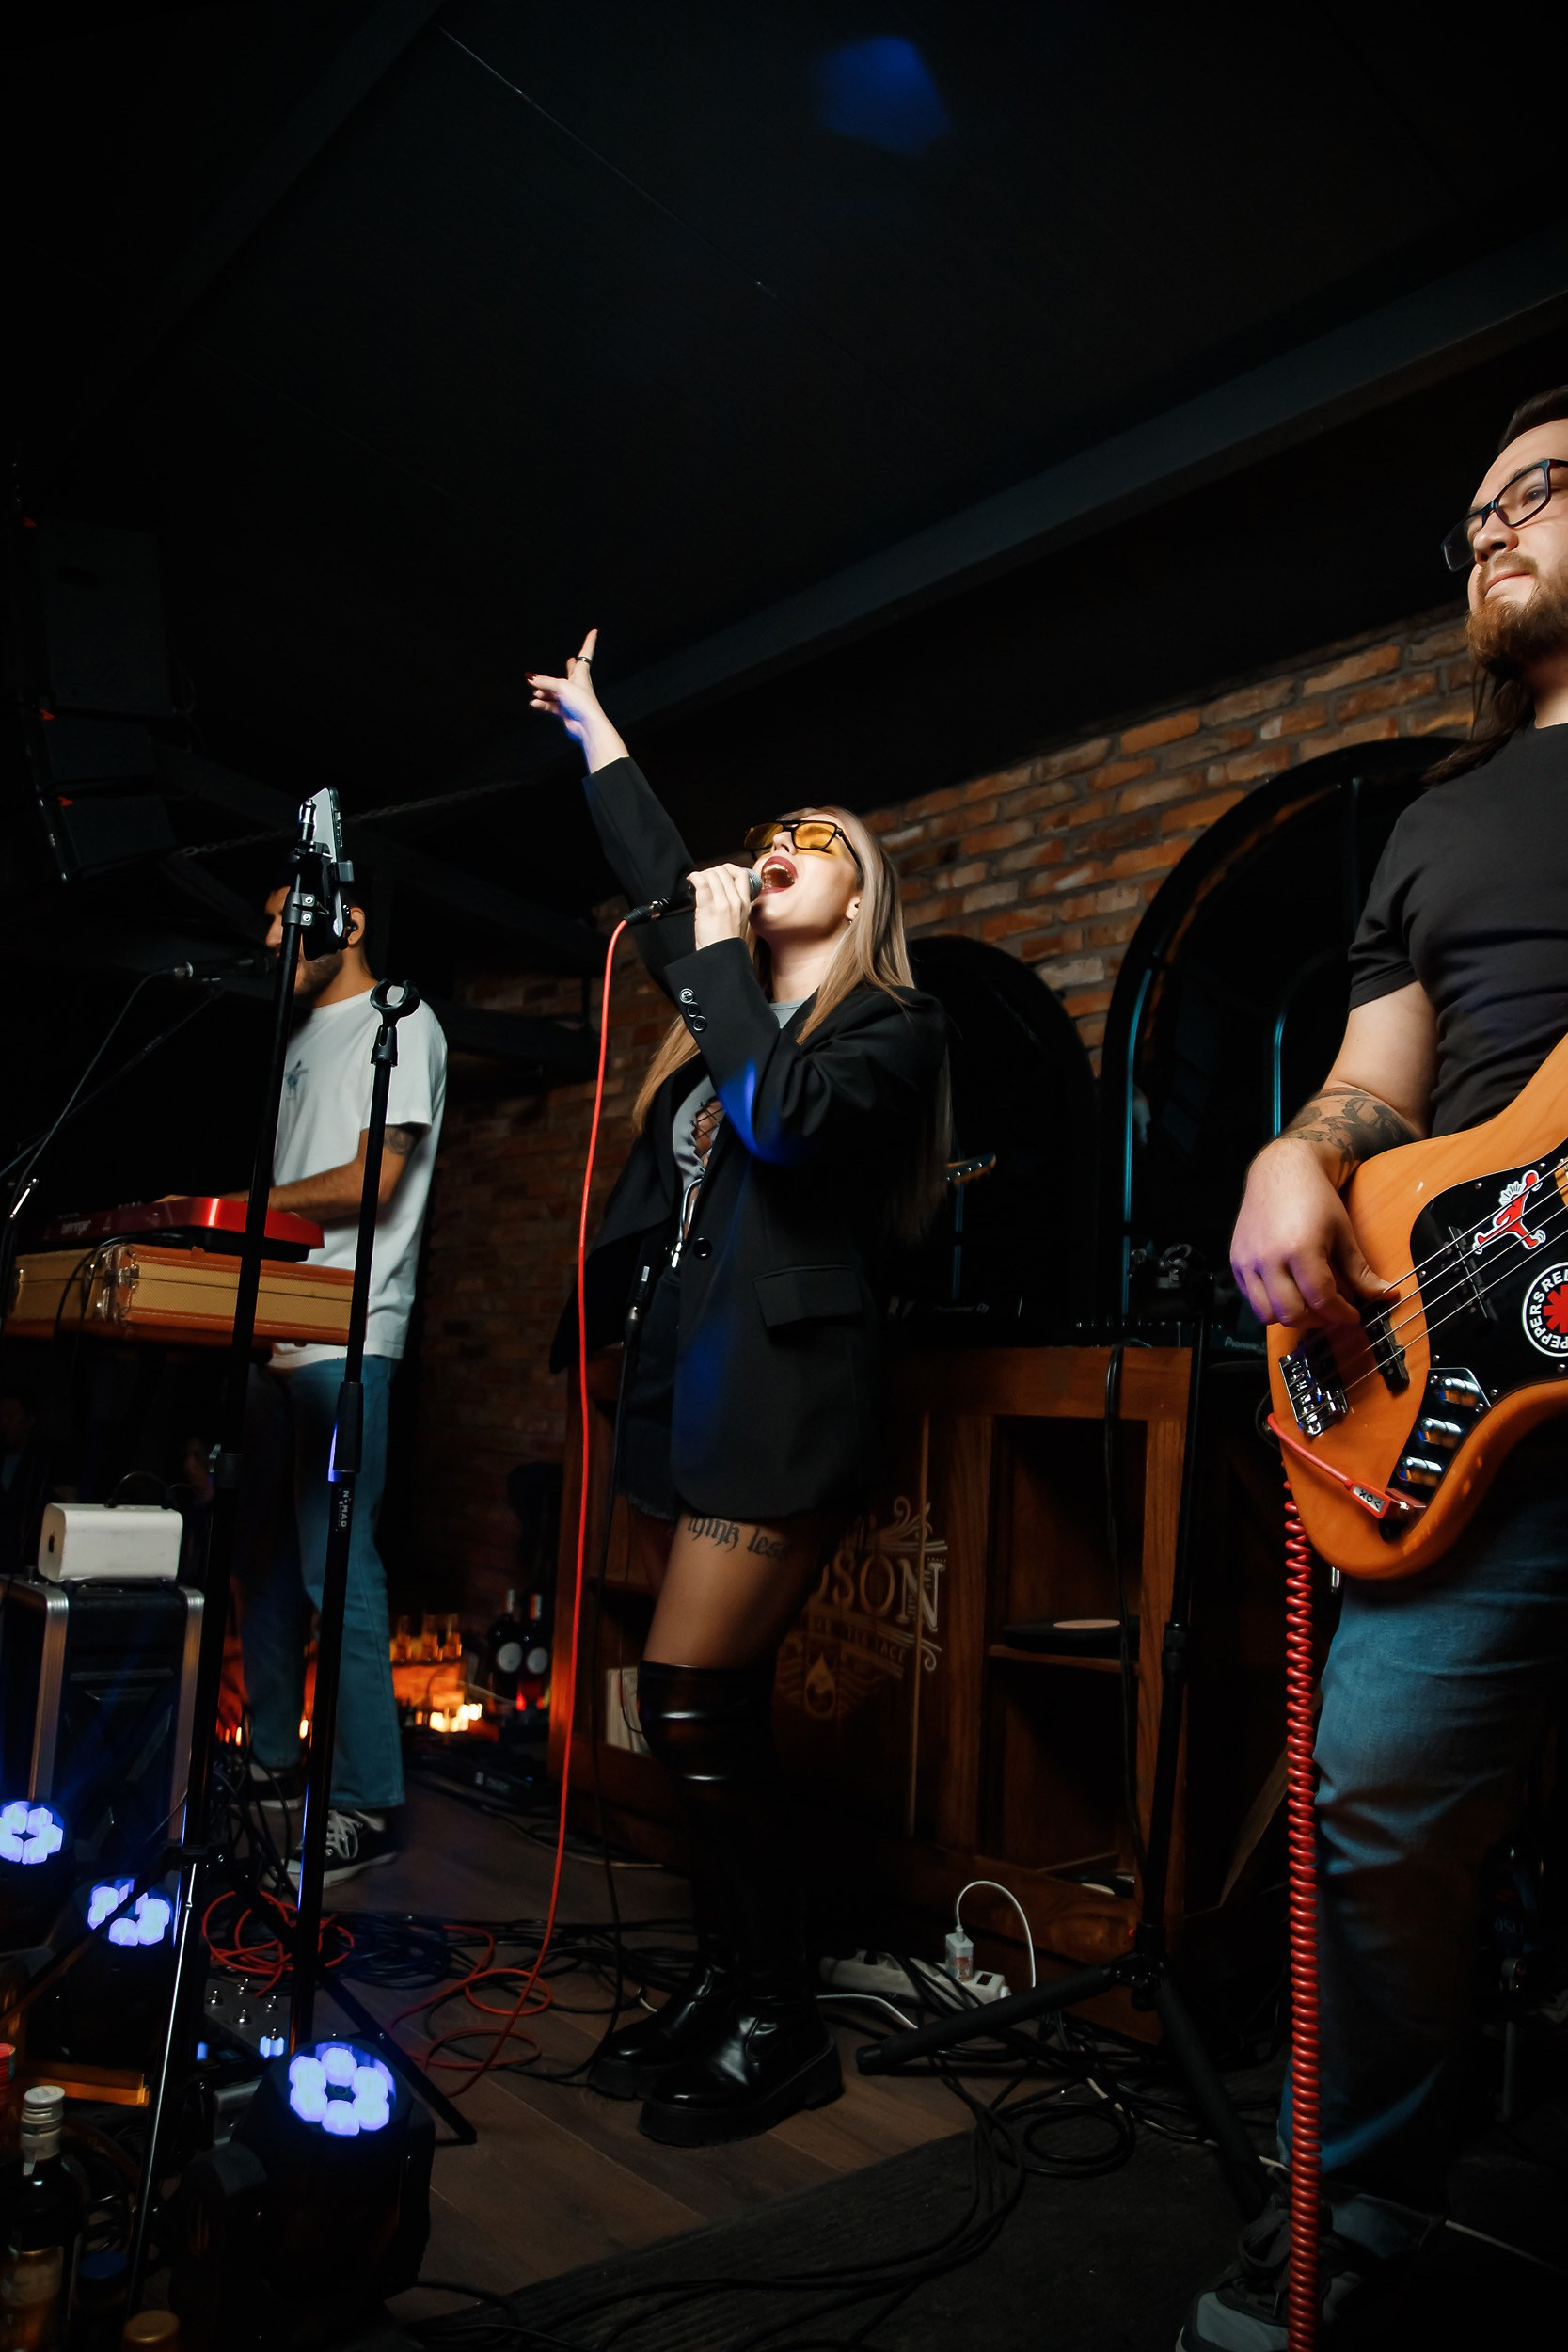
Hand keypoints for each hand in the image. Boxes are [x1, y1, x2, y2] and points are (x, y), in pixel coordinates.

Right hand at [527, 628, 625, 769]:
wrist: (586, 725)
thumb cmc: (580, 702)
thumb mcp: (560, 686)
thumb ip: (544, 681)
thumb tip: (530, 678)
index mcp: (581, 674)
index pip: (585, 653)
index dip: (589, 642)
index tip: (594, 631)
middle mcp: (576, 685)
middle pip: (570, 673)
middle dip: (569, 667)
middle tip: (569, 660)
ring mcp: (571, 699)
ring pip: (555, 691)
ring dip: (544, 691)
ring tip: (535, 692)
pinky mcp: (565, 712)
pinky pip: (551, 705)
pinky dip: (543, 703)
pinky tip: (534, 703)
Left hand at [690, 864, 755, 951]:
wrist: (721, 958)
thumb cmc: (726, 944)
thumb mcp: (740, 922)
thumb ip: (735, 906)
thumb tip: (721, 893)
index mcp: (746, 904)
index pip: (742, 874)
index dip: (728, 869)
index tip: (719, 874)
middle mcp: (736, 901)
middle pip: (725, 871)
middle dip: (712, 871)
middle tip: (704, 879)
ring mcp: (723, 903)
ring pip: (713, 874)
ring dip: (702, 874)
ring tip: (696, 881)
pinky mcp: (709, 908)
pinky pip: (702, 883)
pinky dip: (694, 877)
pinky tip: (691, 881)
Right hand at [1230, 1138, 1395, 1328]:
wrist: (1283, 1170)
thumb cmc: (1316, 1198)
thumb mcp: (1344, 1233)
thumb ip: (1360, 1270)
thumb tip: (1384, 1294)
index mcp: (1300, 1248)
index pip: (1321, 1299)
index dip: (1341, 1314)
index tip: (1353, 1315)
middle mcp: (1269, 1258)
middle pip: (1292, 1314)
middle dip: (1317, 1320)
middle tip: (1331, 1311)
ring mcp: (1248, 1260)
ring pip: (1267, 1313)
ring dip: (1291, 1315)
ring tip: (1308, 1303)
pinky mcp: (1236, 1260)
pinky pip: (1252, 1298)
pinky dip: (1271, 1302)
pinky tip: (1289, 1289)